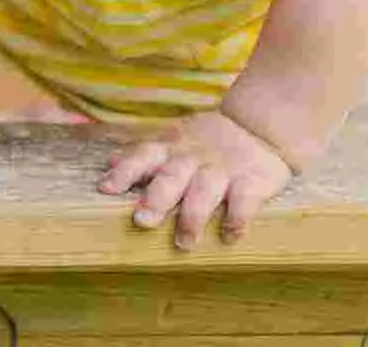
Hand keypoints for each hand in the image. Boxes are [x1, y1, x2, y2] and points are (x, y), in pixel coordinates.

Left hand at [98, 109, 292, 248]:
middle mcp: (193, 159)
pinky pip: (245, 201)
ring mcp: (223, 170)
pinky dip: (237, 218)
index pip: (143, 155)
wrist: (260, 126)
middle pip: (172, 175)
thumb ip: (146, 154)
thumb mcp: (176, 140)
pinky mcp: (252, 181)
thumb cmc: (207, 142)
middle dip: (157, 197)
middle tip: (142, 219)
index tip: (107, 188)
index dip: (125, 171)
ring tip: (184, 242)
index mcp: (171, 149)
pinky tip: (230, 234)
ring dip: (193, 215)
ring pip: (205, 190)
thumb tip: (109, 162)